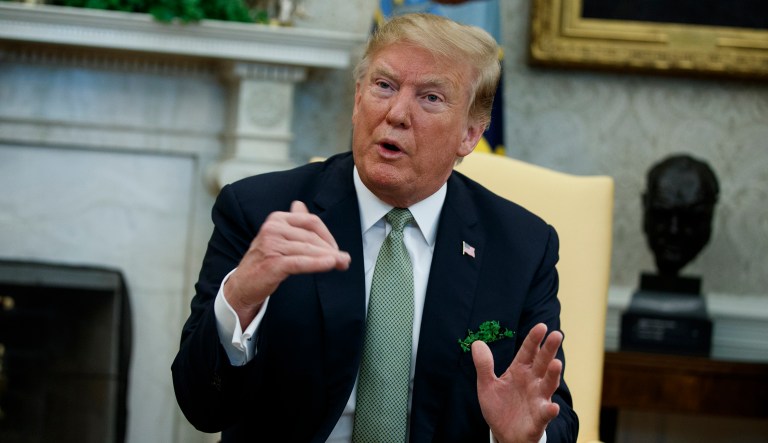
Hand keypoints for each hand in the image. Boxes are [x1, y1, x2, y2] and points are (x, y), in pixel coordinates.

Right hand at [224, 200, 350, 324]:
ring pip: (308, 250)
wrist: (243, 284)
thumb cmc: (264, 260)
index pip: (311, 221)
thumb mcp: (277, 236)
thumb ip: (292, 221)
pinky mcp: (273, 263)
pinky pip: (300, 262)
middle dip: (331, 249)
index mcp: (277, 219)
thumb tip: (300, 204)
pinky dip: (317, 263)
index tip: (336, 249)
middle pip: (311, 236)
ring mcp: (271, 245)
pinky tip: (330, 264)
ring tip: (343, 264)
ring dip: (329, 258)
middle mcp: (273, 228)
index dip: (327, 235)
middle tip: (345, 260)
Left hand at [471, 323, 562, 442]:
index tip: (541, 326)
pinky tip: (552, 407)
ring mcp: (538, 399)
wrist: (504, 434)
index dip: (533, 339)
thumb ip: (484, 365)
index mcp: (520, 371)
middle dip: (549, 349)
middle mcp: (532, 382)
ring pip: (548, 385)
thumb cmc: (499, 407)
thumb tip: (477, 343)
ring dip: (553, 375)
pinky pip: (545, 414)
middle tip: (556, 334)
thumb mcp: (487, 385)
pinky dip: (549, 411)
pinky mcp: (538, 419)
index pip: (528, 352)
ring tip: (556, 363)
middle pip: (542, 363)